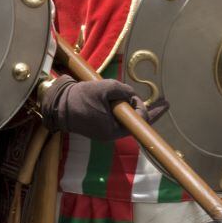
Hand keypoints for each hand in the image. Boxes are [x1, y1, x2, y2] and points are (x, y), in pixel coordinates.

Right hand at [38, 75, 168, 139]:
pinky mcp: (97, 127)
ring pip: (123, 118)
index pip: (140, 122)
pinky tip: (116, 98)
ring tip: (124, 94)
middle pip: (133, 121)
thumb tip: (133, 96)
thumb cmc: (81, 97)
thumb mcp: (106, 88)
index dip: (151, 111)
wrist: (56, 103)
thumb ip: (123, 91)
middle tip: (141, 96)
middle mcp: (110, 134)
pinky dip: (117, 108)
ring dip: (126, 106)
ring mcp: (103, 131)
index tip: (165, 104)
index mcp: (114, 130)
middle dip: (138, 107)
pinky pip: (113, 117)